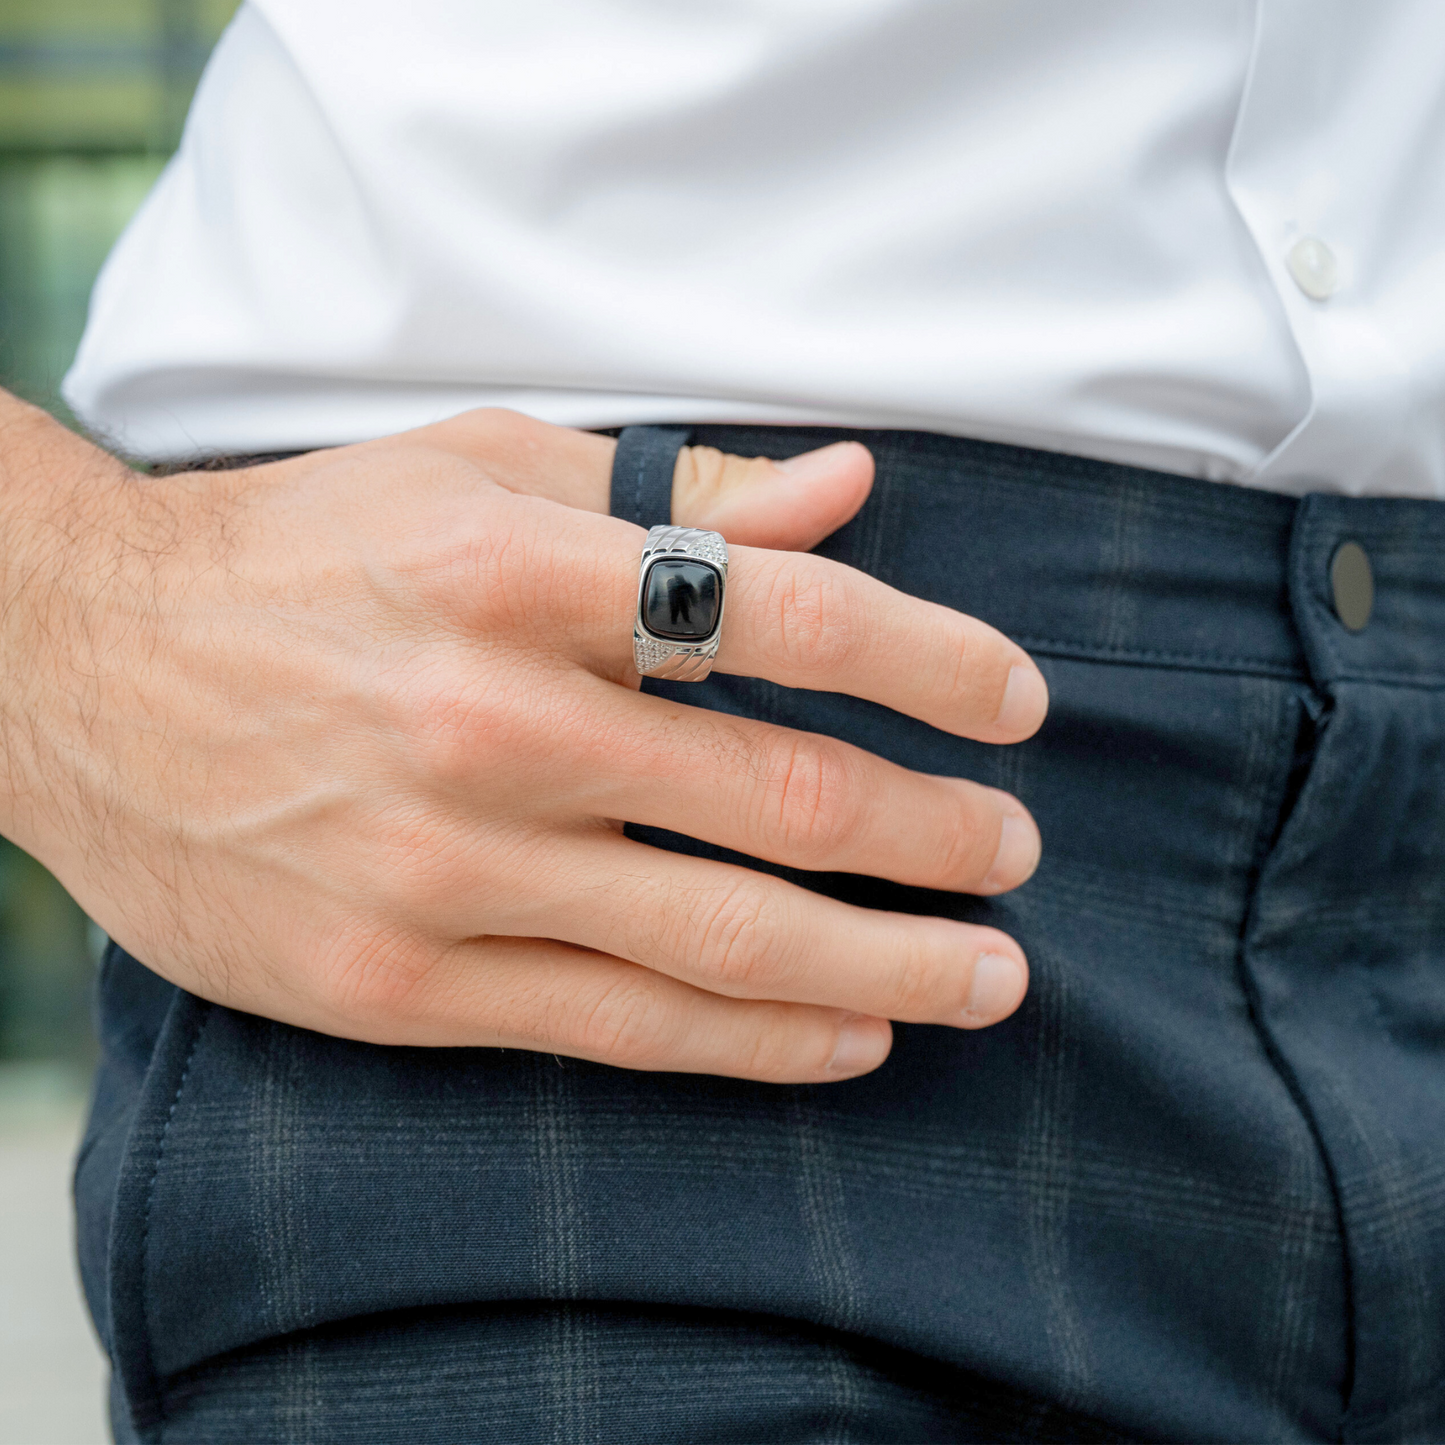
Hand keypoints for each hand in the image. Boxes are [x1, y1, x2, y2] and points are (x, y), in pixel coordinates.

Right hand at [0, 401, 1045, 1081]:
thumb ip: (674, 494)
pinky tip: (851, 1037)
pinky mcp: (401, 984)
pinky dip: (757, 1040)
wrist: (75, 668)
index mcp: (516, 571)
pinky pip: (619, 1026)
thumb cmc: (296, 553)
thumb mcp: (475, 472)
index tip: (1016, 703)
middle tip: (1017, 849)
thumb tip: (847, 495)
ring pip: (722, 939)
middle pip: (780, 795)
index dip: (934, 663)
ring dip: (888, 963)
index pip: (788, 614)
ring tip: (988, 973)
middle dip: (935, 833)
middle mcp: (489, 725)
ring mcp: (444, 872)